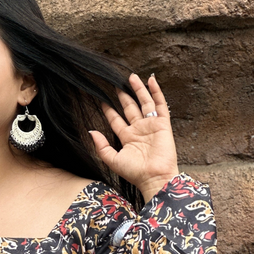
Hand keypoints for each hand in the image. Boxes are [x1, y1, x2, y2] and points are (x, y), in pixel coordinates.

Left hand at [88, 73, 178, 201]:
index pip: (116, 120)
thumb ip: (101, 146)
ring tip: (130, 77)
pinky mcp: (163, 124)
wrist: (154, 177)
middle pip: (129, 108)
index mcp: (127, 138)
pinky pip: (160, 105)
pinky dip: (156, 92)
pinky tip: (151, 81)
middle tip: (115, 84)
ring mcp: (151, 125)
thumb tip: (90, 131)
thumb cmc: (135, 172)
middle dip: (123, 96)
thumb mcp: (113, 160)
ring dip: (138, 90)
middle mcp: (139, 129)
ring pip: (143, 103)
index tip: (101, 99)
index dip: (109, 110)